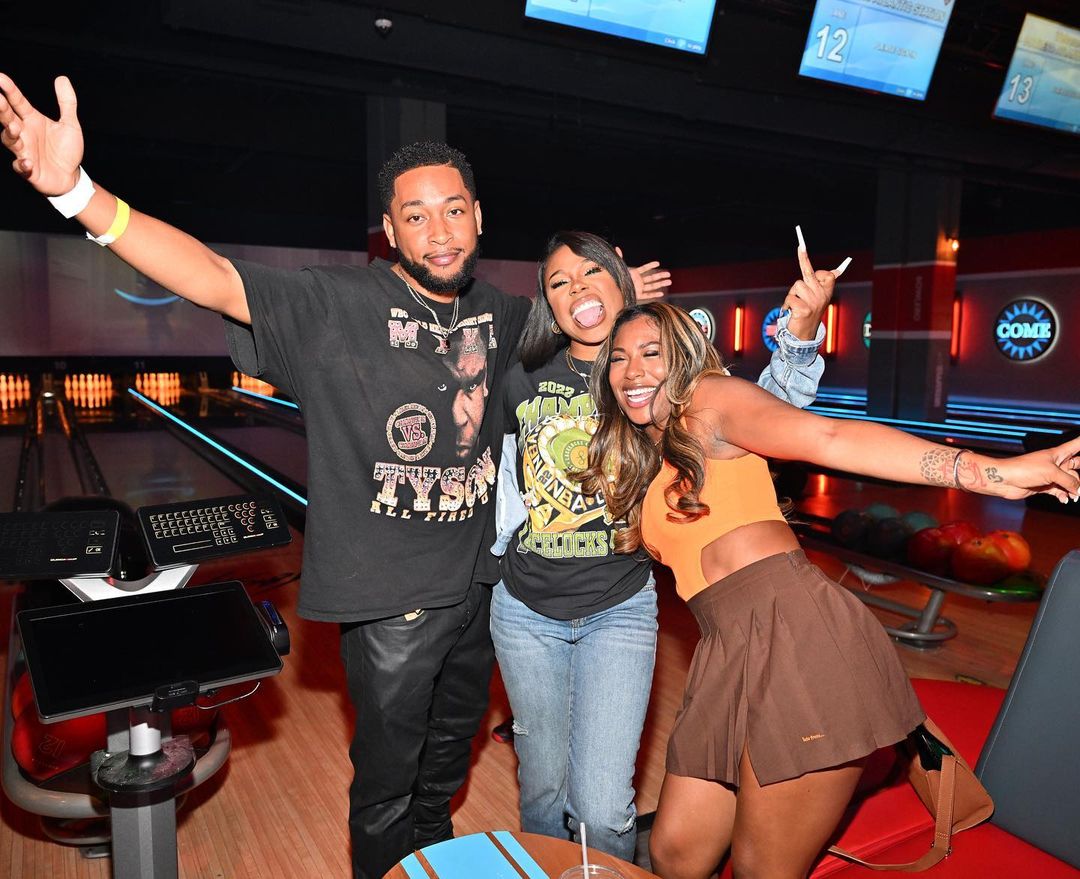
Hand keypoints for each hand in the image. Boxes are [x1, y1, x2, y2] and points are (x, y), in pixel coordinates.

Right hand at [0, 74, 83, 194]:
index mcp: (31, 120)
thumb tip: (62, 78)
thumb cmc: (66, 150)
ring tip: (14, 128)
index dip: (9, 90)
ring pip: (9, 140)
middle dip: (1, 109)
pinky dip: (22, 164)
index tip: (0, 77)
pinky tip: (27, 162)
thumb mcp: (70, 125)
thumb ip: (67, 103)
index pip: (17, 101)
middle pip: (7, 118)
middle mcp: (24, 133)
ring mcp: (24, 151)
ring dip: (9, 134)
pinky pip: (21, 166)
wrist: (70, 177)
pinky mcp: (28, 169)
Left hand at [616, 246, 671, 301]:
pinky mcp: (638, 295)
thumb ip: (619, 258)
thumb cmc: (616, 280)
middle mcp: (638, 281)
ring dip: (660, 284)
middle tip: (669, 274)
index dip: (650, 265)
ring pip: (652, 286)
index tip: (658, 263)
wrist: (614, 291)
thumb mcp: (619, 268)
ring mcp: (639, 288)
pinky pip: (648, 295)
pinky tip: (661, 293)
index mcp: (634, 274)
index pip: (644, 269)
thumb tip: (617, 248)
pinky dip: (654, 294)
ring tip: (669, 282)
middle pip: (652, 278)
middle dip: (660, 275)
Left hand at [782, 225, 849, 339]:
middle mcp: (822, 296)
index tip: (804, 247)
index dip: (814, 264)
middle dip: (804, 257)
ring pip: (796, 286)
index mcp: (827, 291)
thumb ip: (825, 282)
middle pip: (808, 274)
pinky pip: (789, 299)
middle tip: (801, 244)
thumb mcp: (819, 296)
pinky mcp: (803, 310)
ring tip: (796, 304)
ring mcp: (813, 303)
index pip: (826, 274)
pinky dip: (787, 305)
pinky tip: (792, 311)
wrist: (804, 334)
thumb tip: (838, 271)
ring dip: (792, 294)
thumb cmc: (809, 311)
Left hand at [966, 437, 1079, 502]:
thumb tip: (1078, 491)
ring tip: (1074, 496)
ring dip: (1074, 489)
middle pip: (1076, 467)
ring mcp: (1050, 475)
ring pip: (1070, 482)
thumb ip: (1069, 481)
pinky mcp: (1044, 486)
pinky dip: (1063, 495)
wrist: (1005, 480)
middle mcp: (1056, 463)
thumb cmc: (1024, 469)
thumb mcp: (1052, 473)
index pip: (1077, 444)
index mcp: (1058, 453)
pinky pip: (1060, 491)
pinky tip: (1064, 499)